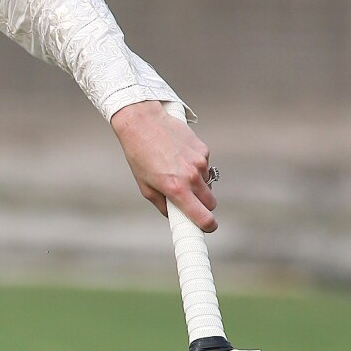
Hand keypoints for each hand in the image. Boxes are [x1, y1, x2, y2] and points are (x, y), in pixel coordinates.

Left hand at [110, 99, 217, 231]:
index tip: (207, 227)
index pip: (203, 216)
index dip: (207, 225)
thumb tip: (174, 216)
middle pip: (210, 202)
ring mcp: (200, 162)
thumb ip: (163, 205)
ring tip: (177, 172)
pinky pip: (205, 166)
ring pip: (208, 183)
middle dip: (202, 205)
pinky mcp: (204, 149)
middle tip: (189, 201)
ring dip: (198, 184)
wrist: (144, 123)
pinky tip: (180, 157)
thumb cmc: (139, 155)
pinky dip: (196, 167)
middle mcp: (192, 177)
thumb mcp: (145, 186)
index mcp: (177, 189)